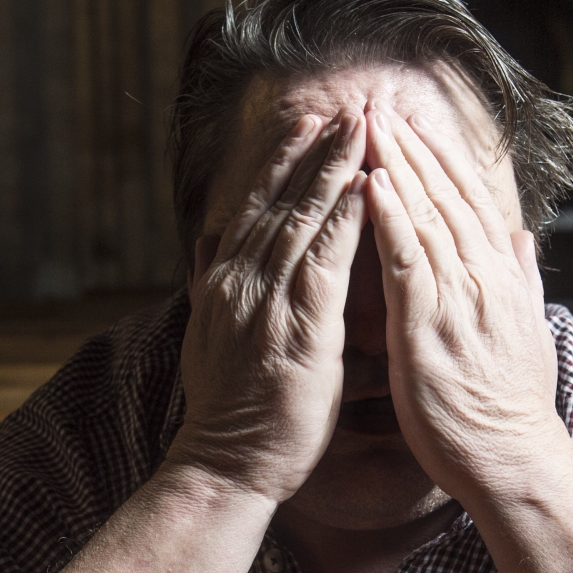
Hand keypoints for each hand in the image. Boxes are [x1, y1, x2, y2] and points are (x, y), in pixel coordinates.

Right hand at [167, 111, 367, 503]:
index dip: (282, 164)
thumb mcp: (211, 335)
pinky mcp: (300, 330)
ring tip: (361, 128)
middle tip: (345, 107)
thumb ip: (211, 285)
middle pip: (282, 202)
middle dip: (314, 151)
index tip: (305, 125)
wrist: (226, 465)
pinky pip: (326, 262)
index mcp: (226, 283)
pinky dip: (344, 221)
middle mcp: (242, 282)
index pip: (257, 210)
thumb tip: (207, 243)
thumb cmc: (232, 411)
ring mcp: (268, 304)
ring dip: (334, 169)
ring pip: (304, 220)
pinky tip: (364, 189)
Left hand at [365, 108, 567, 506]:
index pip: (470, 203)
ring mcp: (461, 298)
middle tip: (378, 105)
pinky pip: (408, 259)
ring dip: (397, 164)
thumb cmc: (511, 408)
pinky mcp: (432, 325)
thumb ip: (524, 280)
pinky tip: (374, 183)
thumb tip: (523, 239)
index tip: (414, 124)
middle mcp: (485, 278)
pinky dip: (392, 217)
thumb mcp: (528, 333)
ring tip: (368, 125)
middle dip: (412, 146)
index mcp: (503, 279)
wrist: (514, 460)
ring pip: (428, 215)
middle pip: (447, 196)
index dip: (441, 160)